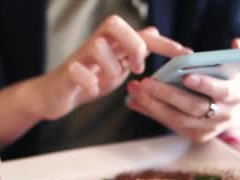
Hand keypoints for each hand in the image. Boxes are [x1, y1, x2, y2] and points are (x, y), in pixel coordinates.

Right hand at [38, 15, 191, 119]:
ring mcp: (79, 58)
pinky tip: (93, 90)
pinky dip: (89, 82)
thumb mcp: (117, 65)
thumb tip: (153, 30)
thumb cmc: (87, 80)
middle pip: (113, 23)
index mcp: (112, 45)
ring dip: (110, 67)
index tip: (184, 54)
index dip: (164, 42)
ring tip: (111, 82)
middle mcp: (96, 45)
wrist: (55, 97)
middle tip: (137, 67)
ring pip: (97, 46)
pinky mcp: (66, 74)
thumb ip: (134, 50)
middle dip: (132, 44)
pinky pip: (77, 71)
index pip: (140, 34)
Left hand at [126, 38, 239, 142]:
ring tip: (135, 90)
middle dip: (168, 94)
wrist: (232, 107)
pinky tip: (135, 101)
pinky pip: (170, 125)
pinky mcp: (196, 136)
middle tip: (146, 82)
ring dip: (153, 105)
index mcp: (237, 95)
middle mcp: (224, 115)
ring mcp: (209, 129)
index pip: (222, 92)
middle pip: (194, 108)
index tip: (186, 76)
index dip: (205, 84)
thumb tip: (236, 44)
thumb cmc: (230, 77)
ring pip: (178, 120)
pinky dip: (152, 112)